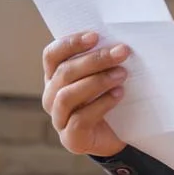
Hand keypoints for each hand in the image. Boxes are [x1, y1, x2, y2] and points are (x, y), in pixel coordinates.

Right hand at [41, 31, 129, 157]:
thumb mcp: (107, 75)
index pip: (52, 55)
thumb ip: (104, 60)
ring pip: (67, 95)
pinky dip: (101, 104)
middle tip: (122, 52)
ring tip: (122, 74)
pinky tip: (119, 94)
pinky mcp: (71, 138)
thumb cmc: (112, 98)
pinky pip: (80, 119)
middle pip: (64, 73)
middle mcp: (51, 97)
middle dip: (94, 60)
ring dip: (97, 81)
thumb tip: (119, 41)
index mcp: (55, 77)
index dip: (70, 43)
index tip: (95, 36)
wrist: (122, 136)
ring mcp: (59, 119)